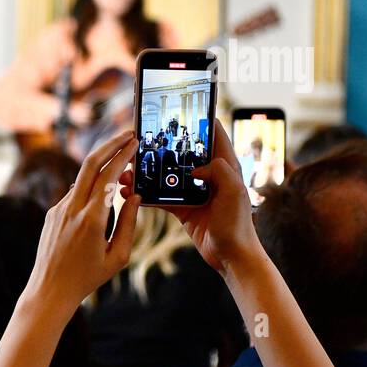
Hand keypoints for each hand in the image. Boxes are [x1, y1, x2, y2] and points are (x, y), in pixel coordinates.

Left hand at [27, 130, 140, 308]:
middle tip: (127, 134)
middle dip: (110, 144)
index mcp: (91, 220)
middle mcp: (71, 209)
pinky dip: (90, 186)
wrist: (49, 290)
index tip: (135, 142)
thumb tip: (134, 196)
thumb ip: (129, 224)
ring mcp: (58, 210)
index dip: (122, 156)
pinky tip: (103, 191)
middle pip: (90, 164)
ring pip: (81, 178)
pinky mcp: (51, 214)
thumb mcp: (118, 256)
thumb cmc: (87, 278)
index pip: (108, 177)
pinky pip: (74, 193)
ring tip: (121, 163)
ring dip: (101, 166)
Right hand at [121, 119, 262, 275]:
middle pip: (183, 151)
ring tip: (128, 168)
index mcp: (225, 165)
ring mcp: (194, 191)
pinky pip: (160, 196)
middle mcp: (209, 174)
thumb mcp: (233, 192)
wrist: (231, 257)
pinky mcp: (183, 208)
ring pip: (167, 173)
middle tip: (141, 139)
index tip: (179, 108)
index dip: (198, 118)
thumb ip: (219, 171)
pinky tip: (129, 191)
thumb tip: (195, 166)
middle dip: (162, 144)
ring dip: (148, 170)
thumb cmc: (238, 226)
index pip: (212, 132)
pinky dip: (144, 193)